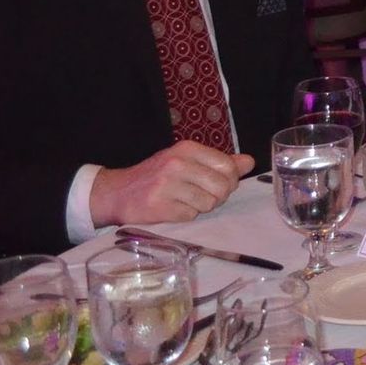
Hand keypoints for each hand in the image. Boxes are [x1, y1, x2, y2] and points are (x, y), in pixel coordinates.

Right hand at [88, 142, 254, 226]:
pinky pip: (191, 215)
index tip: (218, 184)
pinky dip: (186, 215)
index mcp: (187, 149)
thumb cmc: (157, 177)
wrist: (116, 193)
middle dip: (218, 196)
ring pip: (209, 203)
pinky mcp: (159, 206)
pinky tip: (173, 209)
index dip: (229, 180)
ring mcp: (167, 185)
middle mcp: (177, 163)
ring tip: (185, 201)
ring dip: (201, 207)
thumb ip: (219, 162)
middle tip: (202, 196)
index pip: (228, 166)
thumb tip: (249, 162)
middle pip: (222, 186)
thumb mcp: (187, 161)